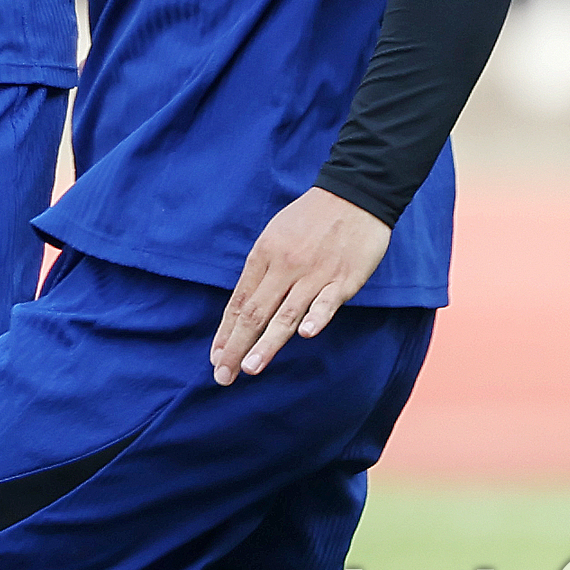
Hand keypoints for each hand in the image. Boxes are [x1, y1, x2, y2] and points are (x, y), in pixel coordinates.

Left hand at [210, 188, 390, 383]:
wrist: (354, 194)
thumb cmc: (311, 217)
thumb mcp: (275, 235)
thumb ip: (263, 269)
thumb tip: (247, 304)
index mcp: (264, 254)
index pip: (240, 300)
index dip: (226, 331)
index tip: (216, 357)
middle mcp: (284, 266)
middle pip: (256, 312)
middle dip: (236, 346)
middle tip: (222, 375)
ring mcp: (314, 274)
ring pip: (286, 314)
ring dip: (266, 344)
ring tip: (249, 367)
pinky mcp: (343, 279)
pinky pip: (327, 301)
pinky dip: (317, 317)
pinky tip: (306, 335)